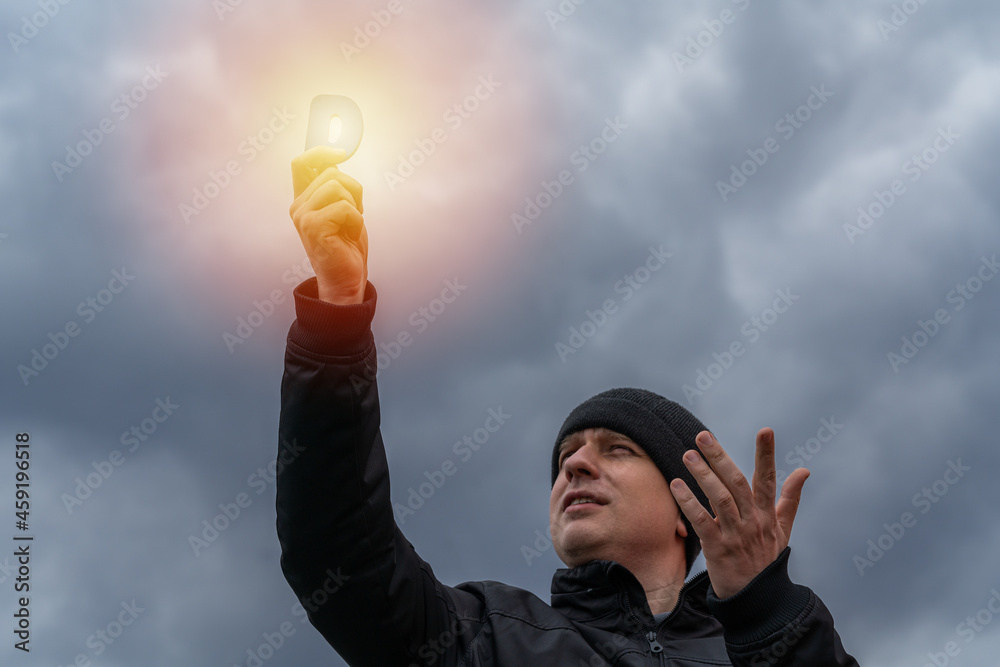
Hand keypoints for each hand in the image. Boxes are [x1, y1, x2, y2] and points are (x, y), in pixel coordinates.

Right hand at [289, 146, 366, 304]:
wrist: (345, 281)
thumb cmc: (346, 248)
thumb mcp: (342, 211)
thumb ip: (335, 188)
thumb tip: (336, 160)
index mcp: (304, 200)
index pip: (302, 163)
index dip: (321, 151)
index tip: (341, 151)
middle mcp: (299, 206)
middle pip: (331, 173)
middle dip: (354, 191)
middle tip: (353, 216)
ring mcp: (303, 216)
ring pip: (338, 186)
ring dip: (355, 207)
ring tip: (350, 227)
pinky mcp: (313, 226)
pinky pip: (345, 207)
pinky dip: (356, 221)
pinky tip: (349, 236)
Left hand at [669, 428, 809, 598]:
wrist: (758, 599)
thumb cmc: (768, 559)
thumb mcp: (783, 529)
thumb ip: (791, 498)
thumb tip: (804, 471)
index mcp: (767, 514)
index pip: (768, 479)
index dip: (766, 455)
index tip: (766, 430)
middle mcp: (753, 521)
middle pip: (736, 483)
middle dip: (719, 457)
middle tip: (703, 436)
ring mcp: (735, 534)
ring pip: (719, 499)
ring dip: (702, 475)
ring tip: (688, 455)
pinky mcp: (718, 548)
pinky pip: (701, 521)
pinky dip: (688, 503)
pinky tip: (676, 485)